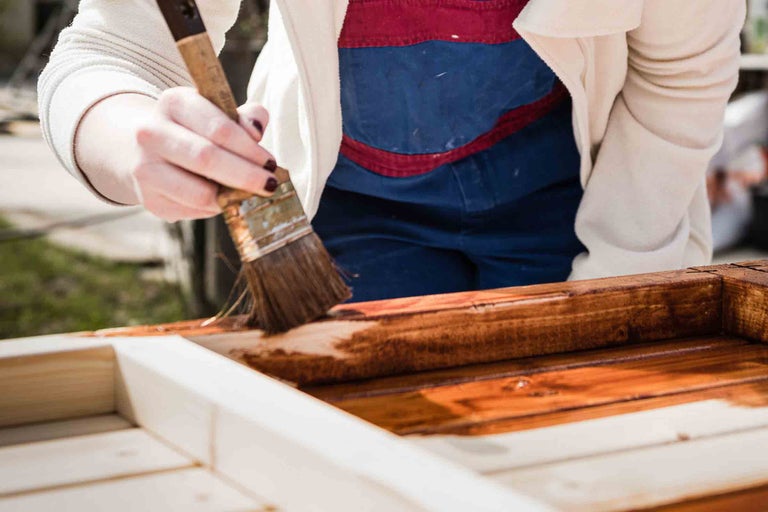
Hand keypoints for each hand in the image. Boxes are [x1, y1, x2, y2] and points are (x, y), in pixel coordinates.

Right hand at [131, 87, 275, 221]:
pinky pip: (193, 210)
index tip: (270, 163)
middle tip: (269, 185)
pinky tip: (224, 200)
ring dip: (232, 197)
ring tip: (248, 194)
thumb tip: (256, 128)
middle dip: (246, 175)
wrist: (150, 151)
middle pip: (207, 158)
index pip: (219, 128)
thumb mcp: (220, 114)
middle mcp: (151, 133)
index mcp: (174, 103)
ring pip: (199, 192)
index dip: (249, 149)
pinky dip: (215, 208)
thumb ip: (245, 117)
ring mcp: (145, 168)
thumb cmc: (197, 131)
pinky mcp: (149, 199)